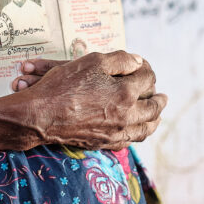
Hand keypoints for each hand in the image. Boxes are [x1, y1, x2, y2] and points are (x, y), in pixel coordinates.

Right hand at [14, 50, 165, 148]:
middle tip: (163, 97)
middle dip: (159, 100)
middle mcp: (126, 115)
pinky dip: (138, 134)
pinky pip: (129, 141)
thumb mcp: (91, 61)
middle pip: (153, 108)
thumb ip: (120, 60)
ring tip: (157, 115)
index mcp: (125, 93)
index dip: (146, 70)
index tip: (143, 67)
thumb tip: (138, 62)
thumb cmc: (63, 85)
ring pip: (145, 129)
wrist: (40, 115)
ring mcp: (116, 132)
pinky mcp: (104, 143)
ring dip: (154, 120)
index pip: (147, 79)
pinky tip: (136, 130)